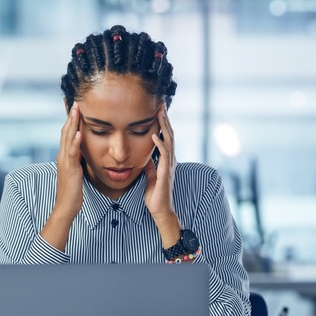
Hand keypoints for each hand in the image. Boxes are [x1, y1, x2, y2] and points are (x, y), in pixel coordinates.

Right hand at [53, 102, 83, 221]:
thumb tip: (82, 151)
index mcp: (64, 156)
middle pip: (66, 131)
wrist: (66, 207)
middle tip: (75, 101)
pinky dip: (75, 142)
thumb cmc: (72, 192)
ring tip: (77, 110)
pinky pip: (73, 153)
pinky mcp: (70, 169)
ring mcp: (65, 162)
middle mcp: (62, 156)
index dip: (71, 120)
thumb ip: (77, 160)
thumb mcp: (75, 171)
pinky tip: (79, 132)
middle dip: (71, 116)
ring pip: (68, 138)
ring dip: (72, 123)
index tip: (76, 107)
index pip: (67, 133)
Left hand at [143, 105, 180, 246]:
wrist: (160, 211)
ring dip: (165, 126)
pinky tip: (155, 134)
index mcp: (166, 160)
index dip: (163, 123)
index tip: (158, 110)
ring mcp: (169, 165)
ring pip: (169, 141)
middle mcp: (170, 160)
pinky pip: (164, 155)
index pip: (166, 137)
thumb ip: (150, 167)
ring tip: (160, 112)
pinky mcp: (166, 172)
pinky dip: (160, 143)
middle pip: (170, 134)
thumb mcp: (150, 177)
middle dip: (166, 119)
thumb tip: (146, 159)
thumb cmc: (155, 196)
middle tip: (161, 103)